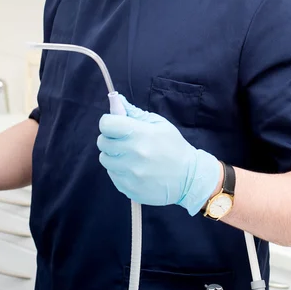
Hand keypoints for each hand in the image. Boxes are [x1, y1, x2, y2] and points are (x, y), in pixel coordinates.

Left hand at [97, 96, 221, 215]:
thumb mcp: (159, 124)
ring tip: (128, 155)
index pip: (107, 124)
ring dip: (113, 155)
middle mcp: (132, 154)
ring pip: (105, 159)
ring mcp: (130, 174)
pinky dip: (118, 170)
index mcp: (140, 134)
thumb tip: (116, 100)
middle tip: (123, 140)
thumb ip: (135, 113)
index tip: (115, 124)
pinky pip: (112, 175)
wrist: (188, 178)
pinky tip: (132, 168)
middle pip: (102, 142)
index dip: (109, 122)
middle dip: (109, 138)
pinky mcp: (128, 188)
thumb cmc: (174, 146)